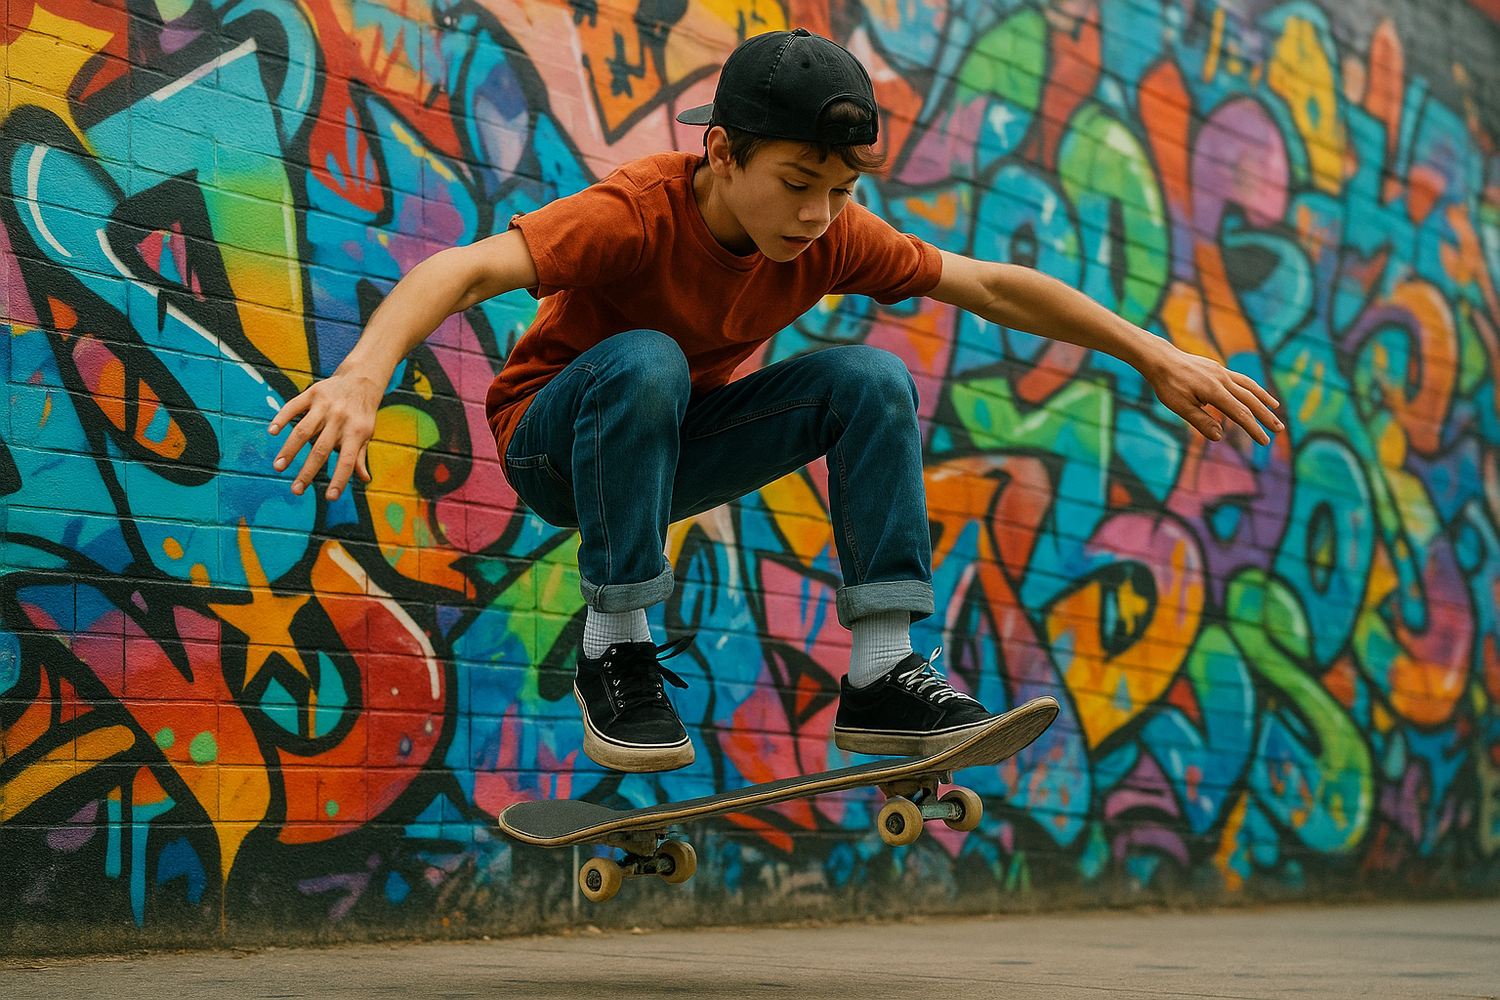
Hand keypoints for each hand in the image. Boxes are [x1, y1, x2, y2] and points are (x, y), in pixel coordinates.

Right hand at [267, 369, 386, 499]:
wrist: (362, 380)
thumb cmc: (362, 414)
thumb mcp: (366, 434)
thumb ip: (359, 455)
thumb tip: (364, 479)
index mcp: (357, 432)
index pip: (347, 461)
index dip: (339, 479)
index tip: (330, 498)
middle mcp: (340, 419)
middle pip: (320, 450)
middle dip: (307, 472)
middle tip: (296, 491)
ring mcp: (325, 405)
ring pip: (303, 431)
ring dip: (289, 450)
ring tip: (278, 467)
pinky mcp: (313, 393)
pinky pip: (294, 406)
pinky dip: (282, 418)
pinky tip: (272, 431)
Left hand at [1143, 344, 1283, 445]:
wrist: (1161, 359)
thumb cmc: (1168, 385)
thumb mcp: (1180, 407)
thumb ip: (1201, 421)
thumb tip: (1219, 437)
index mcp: (1214, 391)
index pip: (1240, 413)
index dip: (1254, 428)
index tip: (1265, 441)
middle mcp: (1223, 380)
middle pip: (1250, 400)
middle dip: (1265, 416)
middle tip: (1279, 429)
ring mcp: (1221, 372)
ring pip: (1249, 386)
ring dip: (1263, 398)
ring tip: (1275, 408)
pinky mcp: (1217, 368)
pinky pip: (1240, 379)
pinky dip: (1251, 387)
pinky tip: (1254, 393)